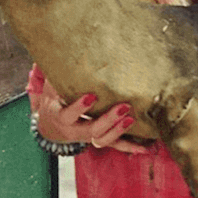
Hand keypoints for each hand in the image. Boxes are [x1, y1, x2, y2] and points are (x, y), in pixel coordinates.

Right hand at [30, 79, 147, 153]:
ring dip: (118, 131)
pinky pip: (115, 146)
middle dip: (108, 120)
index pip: (68, 115)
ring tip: (132, 119)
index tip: (92, 96)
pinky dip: (130, 147)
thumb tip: (63, 48)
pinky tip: (146, 148)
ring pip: (102, 140)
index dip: (79, 108)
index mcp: (60, 116)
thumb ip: (57, 73)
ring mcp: (87, 137)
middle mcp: (74, 131)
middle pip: (91, 130)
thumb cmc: (54, 99)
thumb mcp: (51, 86)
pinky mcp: (99, 139)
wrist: (52, 125)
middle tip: (124, 107)